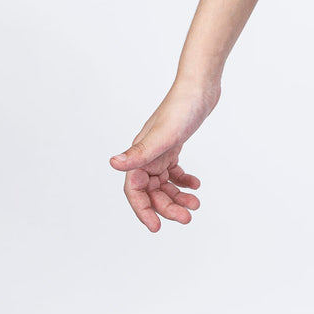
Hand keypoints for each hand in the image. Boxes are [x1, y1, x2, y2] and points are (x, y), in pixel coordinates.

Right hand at [109, 79, 218, 231]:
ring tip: (195, 204)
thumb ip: (139, 153)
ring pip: (163, 184)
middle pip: (152, 191)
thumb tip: (113, 163)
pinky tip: (195, 185)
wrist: (200, 86)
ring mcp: (160, 150)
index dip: (143, 211)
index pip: (134, 191)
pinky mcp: (173, 145)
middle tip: (187, 217)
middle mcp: (146, 154)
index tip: (156, 227)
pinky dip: (183, 181)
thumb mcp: (163, 135)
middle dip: (168, 207)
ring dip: (177, 196)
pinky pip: (173, 171)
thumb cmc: (181, 108)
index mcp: (139, 154)